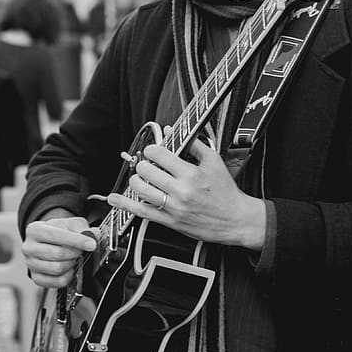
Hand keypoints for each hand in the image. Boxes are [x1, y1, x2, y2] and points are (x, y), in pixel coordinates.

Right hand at [22, 211, 96, 288]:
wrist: (49, 242)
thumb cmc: (59, 232)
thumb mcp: (71, 224)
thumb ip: (83, 228)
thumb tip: (94, 235)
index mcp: (34, 230)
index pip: (56, 235)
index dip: (76, 240)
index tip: (91, 244)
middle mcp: (29, 247)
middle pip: (58, 254)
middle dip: (75, 253)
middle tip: (81, 250)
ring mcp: (31, 264)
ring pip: (57, 269)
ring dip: (72, 263)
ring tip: (74, 257)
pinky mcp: (37, 278)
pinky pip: (58, 281)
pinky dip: (69, 276)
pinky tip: (70, 268)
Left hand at [107, 138, 265, 249]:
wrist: (236, 220)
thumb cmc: (226, 191)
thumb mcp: (214, 161)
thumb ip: (193, 144)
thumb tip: (171, 129)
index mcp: (191, 174)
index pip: (159, 155)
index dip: (151, 149)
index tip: (152, 151)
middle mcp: (181, 191)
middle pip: (146, 172)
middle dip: (142, 164)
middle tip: (146, 165)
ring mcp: (174, 208)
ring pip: (141, 191)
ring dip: (135, 181)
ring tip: (139, 178)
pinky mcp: (170, 222)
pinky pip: (142, 212)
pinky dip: (126, 205)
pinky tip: (116, 199)